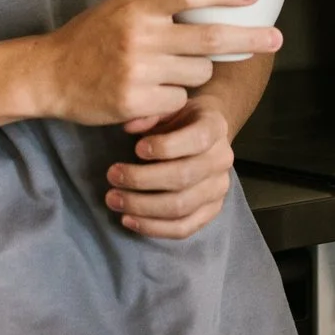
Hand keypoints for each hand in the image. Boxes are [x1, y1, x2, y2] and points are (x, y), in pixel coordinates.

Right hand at [33, 0, 283, 128]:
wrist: (51, 74)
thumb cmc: (90, 35)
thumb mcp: (118, 3)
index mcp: (139, 8)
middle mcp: (140, 37)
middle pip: (210, 39)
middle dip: (250, 38)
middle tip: (276, 38)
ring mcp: (138, 72)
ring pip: (198, 73)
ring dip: (196, 72)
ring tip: (170, 68)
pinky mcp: (135, 103)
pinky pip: (178, 99)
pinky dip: (173, 96)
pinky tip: (152, 91)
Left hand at [105, 96, 234, 239]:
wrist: (203, 135)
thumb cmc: (179, 119)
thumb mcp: (167, 107)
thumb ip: (149, 113)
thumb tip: (129, 127)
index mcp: (216, 127)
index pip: (197, 139)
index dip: (166, 147)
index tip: (136, 149)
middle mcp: (222, 159)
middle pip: (184, 177)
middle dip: (142, 179)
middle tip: (111, 175)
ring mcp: (219, 188)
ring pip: (180, 206)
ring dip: (142, 207)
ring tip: (113, 199)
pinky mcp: (211, 211)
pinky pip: (183, 228)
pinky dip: (153, 228)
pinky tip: (128, 219)